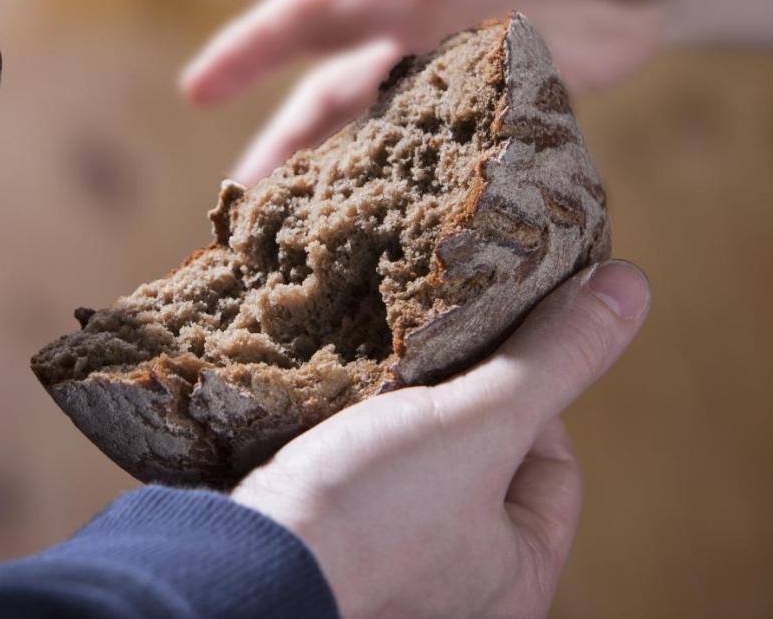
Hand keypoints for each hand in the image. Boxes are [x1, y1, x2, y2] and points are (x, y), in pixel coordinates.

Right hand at [183, 0, 715, 182]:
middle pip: (320, 18)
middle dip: (255, 49)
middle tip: (195, 90)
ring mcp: (424, 51)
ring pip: (337, 98)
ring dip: (290, 143)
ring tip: (247, 205)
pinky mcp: (444, 99)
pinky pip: (379, 137)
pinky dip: (349, 174)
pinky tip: (325, 222)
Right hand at [233, 260, 650, 618]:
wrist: (244, 558)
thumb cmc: (373, 515)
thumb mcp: (479, 425)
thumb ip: (554, 358)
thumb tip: (631, 285)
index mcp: (515, 582)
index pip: (555, 468)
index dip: (530, 397)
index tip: (485, 353)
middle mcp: (456, 591)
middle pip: (479, 464)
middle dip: (454, 403)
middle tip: (428, 353)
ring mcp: (387, 572)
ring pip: (411, 466)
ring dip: (395, 414)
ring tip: (379, 366)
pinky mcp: (325, 546)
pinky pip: (353, 476)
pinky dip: (347, 433)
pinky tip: (330, 396)